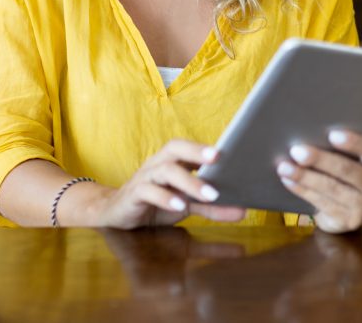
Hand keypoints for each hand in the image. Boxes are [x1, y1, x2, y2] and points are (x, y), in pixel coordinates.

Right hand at [90, 139, 245, 228]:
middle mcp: (158, 164)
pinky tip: (181, 206)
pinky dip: (165, 198)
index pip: (188, 146)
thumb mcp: (187, 205)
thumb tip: (244, 209)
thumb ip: (213, 207)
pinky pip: (148, 191)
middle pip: (175, 149)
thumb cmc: (155, 204)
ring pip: (165, 171)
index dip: (205, 146)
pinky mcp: (133, 195)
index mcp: (172, 161)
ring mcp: (144, 178)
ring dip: (189, 182)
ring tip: (210, 195)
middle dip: (196, 152)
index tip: (227, 151)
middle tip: (218, 159)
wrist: (117, 214)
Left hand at [276, 128, 361, 232]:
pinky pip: (320, 202)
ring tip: (284, 166)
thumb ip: (361, 137)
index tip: (332, 134)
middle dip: (320, 159)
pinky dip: (301, 190)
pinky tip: (287, 180)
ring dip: (304, 176)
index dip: (353, 142)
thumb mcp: (355, 154)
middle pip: (347, 170)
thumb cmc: (347, 171)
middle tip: (297, 150)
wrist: (346, 209)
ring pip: (331, 187)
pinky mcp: (348, 221)